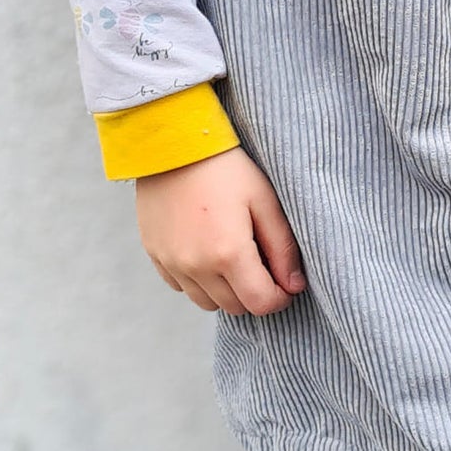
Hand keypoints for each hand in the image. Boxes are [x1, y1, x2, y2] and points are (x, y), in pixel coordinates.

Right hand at [135, 146, 306, 315]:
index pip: (260, 303)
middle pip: (235, 307)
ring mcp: (172, 263)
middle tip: (263, 264)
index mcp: (228, 253)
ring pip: (207, 302)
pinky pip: (182, 286)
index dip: (280, 298)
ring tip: (235, 258)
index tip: (286, 284)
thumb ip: (282, 248)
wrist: (172, 143)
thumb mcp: (264, 200)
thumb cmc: (226, 167)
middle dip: (254, 293)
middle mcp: (196, 266)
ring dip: (226, 291)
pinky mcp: (155, 254)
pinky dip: (199, 280)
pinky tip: (208, 251)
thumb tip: (295, 286)